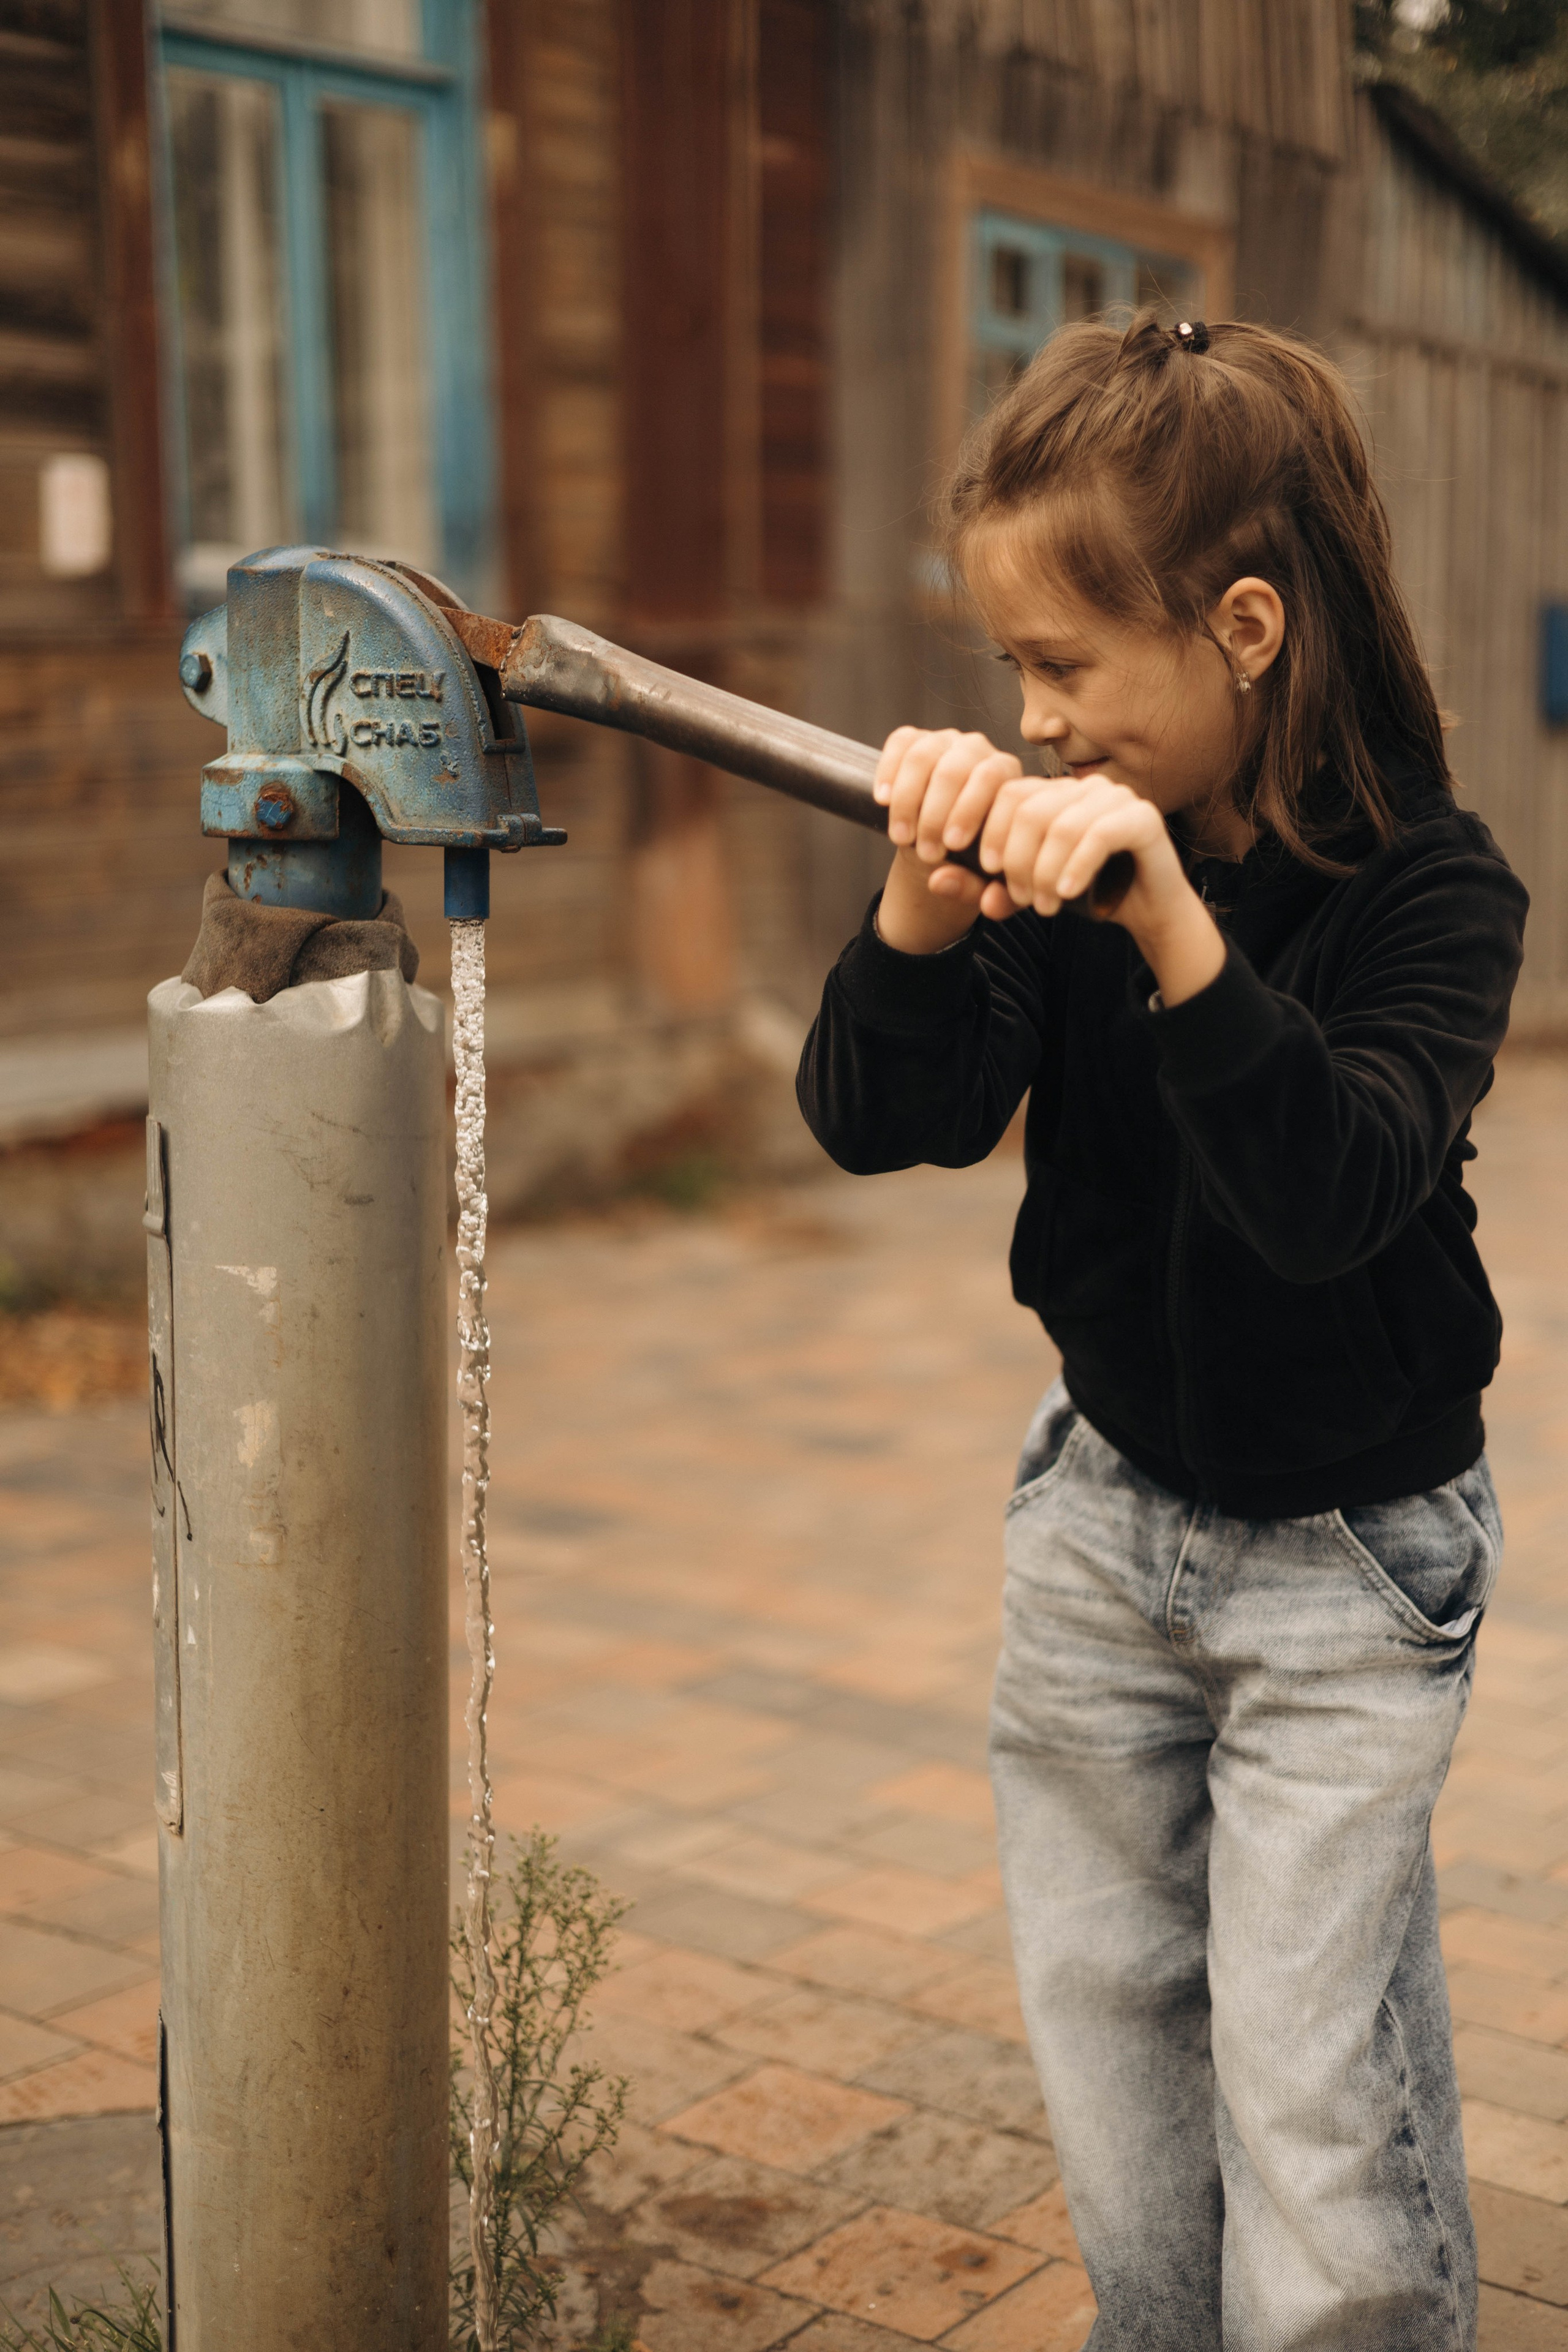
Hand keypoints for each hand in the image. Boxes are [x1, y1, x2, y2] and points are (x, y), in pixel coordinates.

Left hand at [873, 729, 1225, 1005]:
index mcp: (1053, 793)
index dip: (988, 833)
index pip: (1007, 796)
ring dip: (1043, 870)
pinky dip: (1075, 867)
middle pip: (1029, 809)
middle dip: (1015, 859)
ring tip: (1042, 905)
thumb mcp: (1023, 890)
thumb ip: (982, 885)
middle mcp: (1082, 787)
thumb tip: (934, 879)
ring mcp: (1115, 797)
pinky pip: (1099, 834)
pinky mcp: (1142, 817)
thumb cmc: (1084, 895)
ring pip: (1060, 824)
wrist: (1147, 912)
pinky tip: (1065, 894)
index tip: (987, 873)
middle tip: (1017, 897)